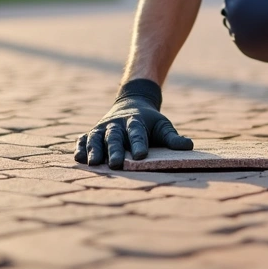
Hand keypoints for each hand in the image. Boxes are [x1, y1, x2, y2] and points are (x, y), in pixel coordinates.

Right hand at [74, 79, 192, 168]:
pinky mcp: (92, 132)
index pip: (137, 132)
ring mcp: (103, 127)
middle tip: (117, 164)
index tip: (141, 155)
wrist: (131, 104)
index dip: (139, 143)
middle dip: (116, 150)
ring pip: (97, 138)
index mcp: (136, 121)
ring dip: (95, 150)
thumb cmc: (150, 122)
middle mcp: (117, 124)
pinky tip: (78, 158)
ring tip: (94, 163)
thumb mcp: (162, 126)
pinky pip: (84, 139)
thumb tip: (189, 146)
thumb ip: (172, 138)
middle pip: (115, 137)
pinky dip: (80, 147)